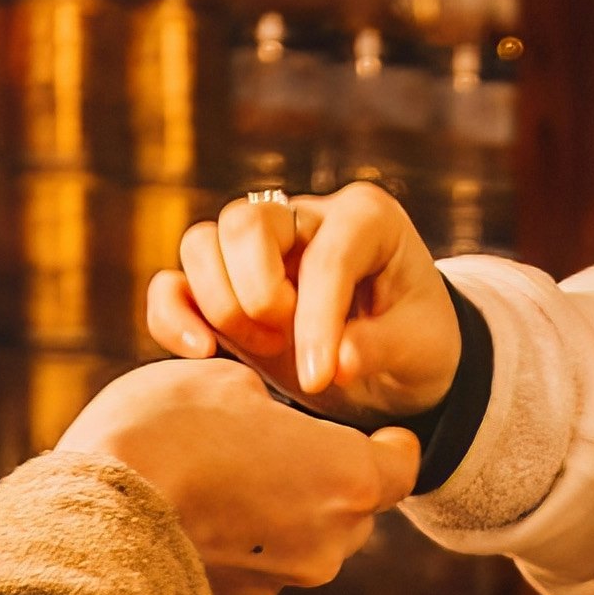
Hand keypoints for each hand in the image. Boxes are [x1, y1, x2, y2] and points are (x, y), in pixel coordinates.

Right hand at [56, 359, 418, 594]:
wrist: (94, 517)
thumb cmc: (163, 432)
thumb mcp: (222, 382)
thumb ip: (268, 403)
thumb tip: (265, 417)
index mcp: (346, 476)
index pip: (402, 465)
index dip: (388, 444)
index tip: (371, 430)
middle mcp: (333, 538)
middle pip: (356, 504)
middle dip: (329, 474)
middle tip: (279, 443)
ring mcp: (289, 575)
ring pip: (311, 535)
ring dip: (286, 508)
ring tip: (229, 473)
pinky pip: (267, 560)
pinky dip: (249, 537)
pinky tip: (202, 507)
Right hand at [147, 184, 462, 419]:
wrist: (394, 363)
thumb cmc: (416, 345)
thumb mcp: (420, 350)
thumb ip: (381, 349)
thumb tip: (338, 362)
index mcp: (365, 218)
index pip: (326, 255)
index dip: (317, 319)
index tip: (320, 377)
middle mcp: (303, 217)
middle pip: (245, 222)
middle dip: (257, 292)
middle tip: (284, 343)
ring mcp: (257, 246)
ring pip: (202, 242)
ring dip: (221, 304)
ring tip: (266, 350)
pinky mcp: (223, 283)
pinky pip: (174, 284)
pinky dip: (173, 315)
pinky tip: (203, 354)